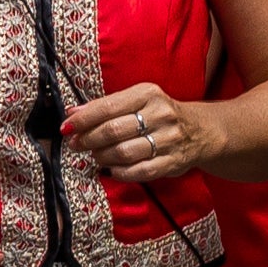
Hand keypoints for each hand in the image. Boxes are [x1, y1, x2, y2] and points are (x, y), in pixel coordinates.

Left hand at [77, 81, 212, 190]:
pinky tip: (110, 169)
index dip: (83, 119)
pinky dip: (119, 172)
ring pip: (124, 153)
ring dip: (102, 156)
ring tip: (94, 155)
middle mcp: (161, 115)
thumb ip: (105, 106)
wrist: (202, 130)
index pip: (107, 106)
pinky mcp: (173, 162)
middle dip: (88, 139)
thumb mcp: (137, 100)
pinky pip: (139, 171)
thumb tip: (72, 113)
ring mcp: (169, 140)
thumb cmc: (158, 113)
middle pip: (113, 131)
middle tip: (76, 144)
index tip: (66, 127)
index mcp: (148, 94)